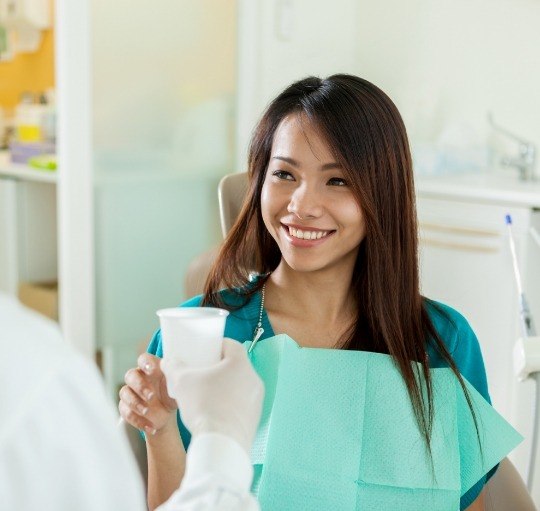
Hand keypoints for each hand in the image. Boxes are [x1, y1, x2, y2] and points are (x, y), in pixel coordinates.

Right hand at [119, 353, 177, 434]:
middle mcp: (138, 378)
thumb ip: (174, 376)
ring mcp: (130, 392)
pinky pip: (126, 412)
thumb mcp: (176, 386)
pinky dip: (138, 421)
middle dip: (140, 386)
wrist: (167, 415)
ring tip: (147, 412)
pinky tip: (151, 426)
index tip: (152, 370)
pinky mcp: (126, 407)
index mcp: (151, 368)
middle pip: (130, 375)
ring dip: (136, 404)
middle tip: (151, 397)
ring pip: (124, 393)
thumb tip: (176, 370)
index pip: (143, 359)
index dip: (145, 363)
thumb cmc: (172, 394)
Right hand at [160, 338, 263, 452]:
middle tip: (202, 373)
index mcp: (240, 363)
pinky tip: (215, 411)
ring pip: (240, 384)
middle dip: (218, 367)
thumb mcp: (181, 382)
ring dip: (225, 386)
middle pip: (235, 365)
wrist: (220, 444)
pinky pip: (242, 403)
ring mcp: (256, 399)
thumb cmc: (203, 407)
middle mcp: (253, 378)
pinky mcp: (255, 417)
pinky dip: (230, 404)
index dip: (217, 346)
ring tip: (206, 393)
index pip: (231, 345)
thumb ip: (174, 367)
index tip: (205, 351)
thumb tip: (168, 361)